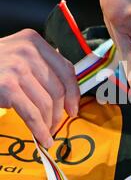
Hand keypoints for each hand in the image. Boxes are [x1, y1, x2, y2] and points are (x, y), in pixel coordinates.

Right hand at [0, 29, 80, 147]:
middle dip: (59, 112)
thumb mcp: (17, 56)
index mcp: (34, 41)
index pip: (65, 68)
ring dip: (49, 123)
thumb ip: (40, 66)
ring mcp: (16, 68)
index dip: (73, 92)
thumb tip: (67, 93)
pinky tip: (42, 138)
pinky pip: (32, 113)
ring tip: (47, 132)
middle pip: (57, 88)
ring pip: (46, 102)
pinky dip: (40, 129)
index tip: (73, 108)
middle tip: (56, 125)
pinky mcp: (7, 86)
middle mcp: (27, 51)